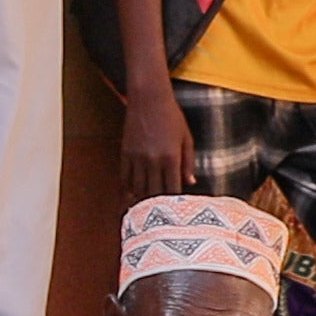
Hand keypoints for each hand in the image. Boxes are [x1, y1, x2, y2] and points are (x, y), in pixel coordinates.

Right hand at [117, 74, 200, 201]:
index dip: (173, 202)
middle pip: (153, 192)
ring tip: (144, 211)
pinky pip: (125, 177)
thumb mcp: (186, 138)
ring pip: (137, 188)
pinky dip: (128, 188)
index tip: (176, 211)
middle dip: (157, 205)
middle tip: (159, 216)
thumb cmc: (172, 116)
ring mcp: (137, 157)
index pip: (173, 188)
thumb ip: (188, 162)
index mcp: (171, 157)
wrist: (149, 98)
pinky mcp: (126, 153)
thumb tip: (191, 182)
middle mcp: (153, 160)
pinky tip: (131, 196)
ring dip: (141, 200)